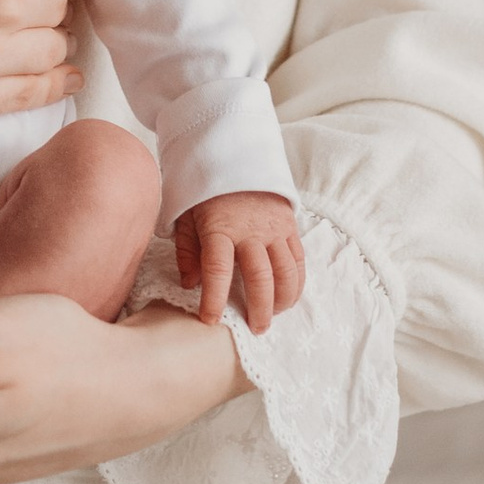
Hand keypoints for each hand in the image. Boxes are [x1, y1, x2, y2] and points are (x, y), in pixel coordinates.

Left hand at [173, 190, 306, 331]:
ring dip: (282, 299)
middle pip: (260, 277)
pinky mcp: (289, 226)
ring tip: (273, 315)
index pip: (217, 270)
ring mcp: (274, 229)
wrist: (235, 155)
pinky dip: (296, 282)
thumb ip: (188, 250)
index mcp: (219, 228)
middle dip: (259, 309)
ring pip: (286, 271)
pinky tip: (288, 297)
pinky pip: (298, 259)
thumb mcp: (185, 215)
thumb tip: (191, 284)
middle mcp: (250, 231)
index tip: (210, 320)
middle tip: (255, 328)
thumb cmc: (205, 192)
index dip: (214, 299)